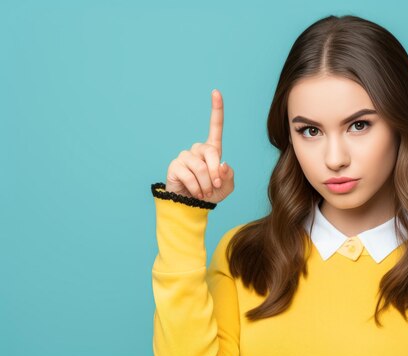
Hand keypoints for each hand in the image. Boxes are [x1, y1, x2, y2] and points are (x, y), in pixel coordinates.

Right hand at [165, 89, 234, 203]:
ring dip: (206, 185)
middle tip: (215, 187)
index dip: (216, 110)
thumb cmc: (211, 194)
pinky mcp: (174, 166)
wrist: (193, 207)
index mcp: (212, 150)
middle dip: (216, 173)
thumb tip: (222, 165)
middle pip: (211, 152)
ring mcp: (185, 156)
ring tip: (204, 192)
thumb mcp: (226, 186)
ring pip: (200, 168)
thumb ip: (228, 175)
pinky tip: (195, 193)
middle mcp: (197, 150)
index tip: (216, 92)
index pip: (215, 127)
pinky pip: (190, 176)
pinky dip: (196, 188)